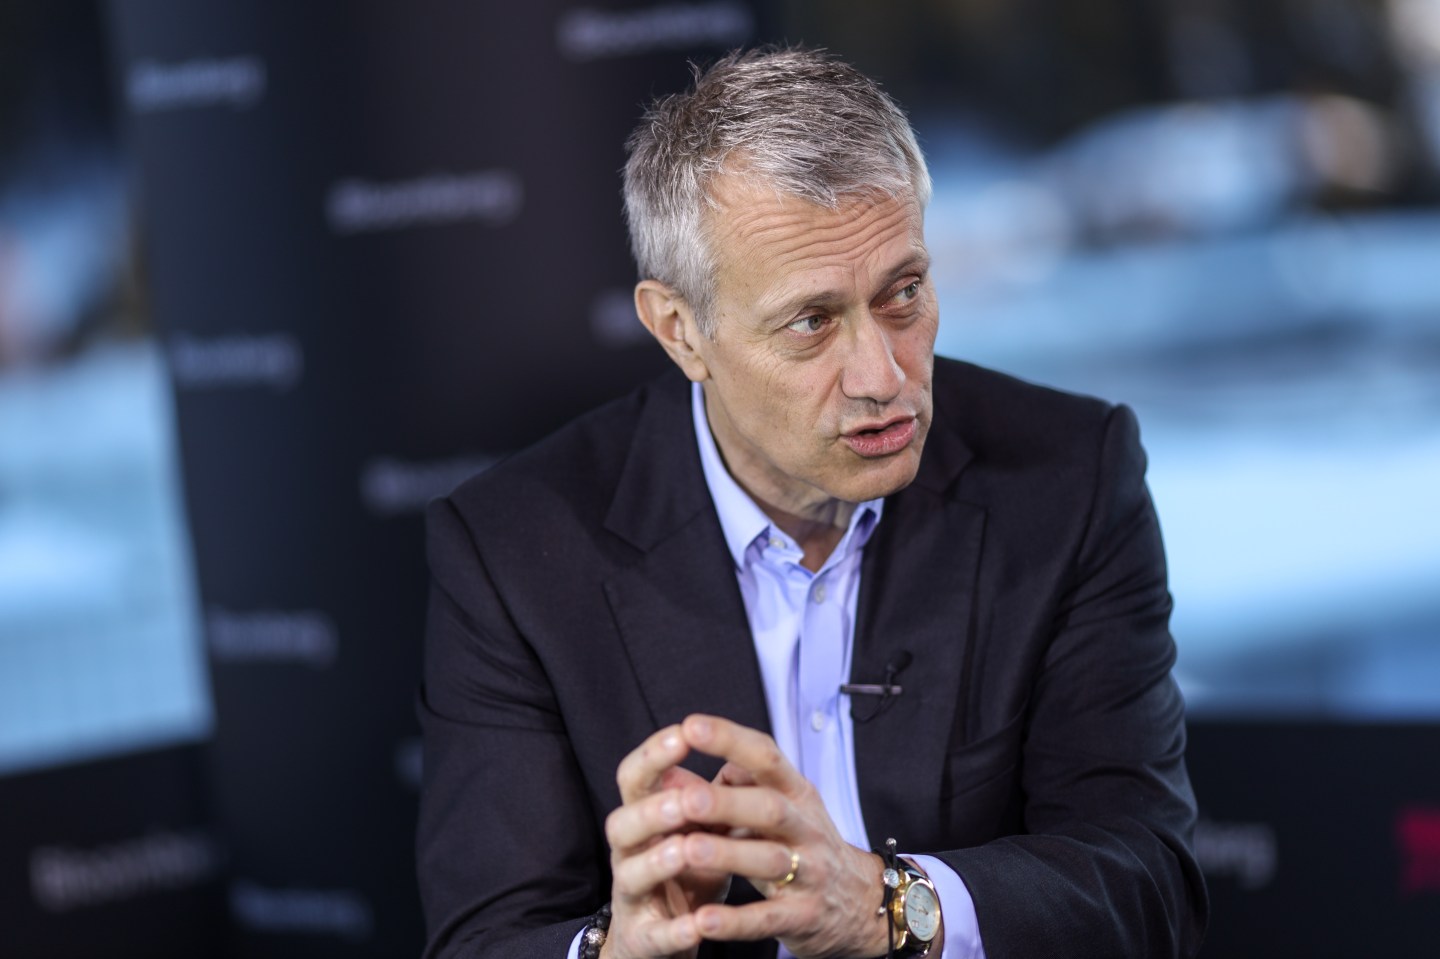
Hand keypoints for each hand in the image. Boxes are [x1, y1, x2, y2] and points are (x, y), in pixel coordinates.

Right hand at [601, 725, 728, 958]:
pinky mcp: (645, 939)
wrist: (666, 938)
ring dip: (658, 861)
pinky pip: (657, 934)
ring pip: (631, 875)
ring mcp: (632, 897)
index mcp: (643, 819)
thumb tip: (739, 755)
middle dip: (653, 810)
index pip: (635, 777)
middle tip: (684, 800)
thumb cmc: (689, 873)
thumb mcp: (703, 830)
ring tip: (685, 850)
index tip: (684, 731)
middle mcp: (629, 854)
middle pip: (622, 824)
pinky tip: (699, 925)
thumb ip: (715, 797)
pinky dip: (677, 930)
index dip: (654, 754)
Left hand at [674, 715, 891, 958]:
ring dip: (728, 854)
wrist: (860, 903)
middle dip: (727, 802)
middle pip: (770, 807)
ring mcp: (809, 873)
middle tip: (686, 799)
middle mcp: (807, 827)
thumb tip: (671, 770)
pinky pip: (768, 919)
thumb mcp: (779, 809)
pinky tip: (704, 920)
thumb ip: (731, 788)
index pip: (766, 757)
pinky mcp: (803, 917)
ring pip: (770, 860)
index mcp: (797, 793)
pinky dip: (736, 921)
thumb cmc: (803, 845)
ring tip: (688, 850)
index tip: (690, 726)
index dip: (730, 739)